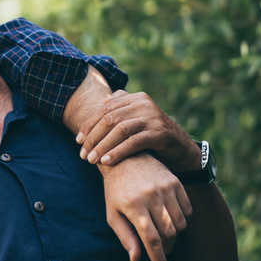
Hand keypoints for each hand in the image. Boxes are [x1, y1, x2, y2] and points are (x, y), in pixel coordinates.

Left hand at [77, 90, 201, 169]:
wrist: (182, 148)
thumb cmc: (153, 135)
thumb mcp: (137, 119)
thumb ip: (122, 109)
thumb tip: (102, 102)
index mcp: (135, 98)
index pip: (105, 110)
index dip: (89, 125)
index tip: (78, 141)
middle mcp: (143, 103)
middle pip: (110, 119)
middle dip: (93, 138)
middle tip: (83, 155)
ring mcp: (152, 117)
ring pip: (119, 130)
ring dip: (102, 146)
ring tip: (92, 160)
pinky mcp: (159, 133)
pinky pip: (133, 142)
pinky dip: (118, 152)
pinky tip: (107, 162)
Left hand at [101, 153, 191, 260]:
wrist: (126, 158)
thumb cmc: (115, 191)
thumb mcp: (113, 214)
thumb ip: (125, 237)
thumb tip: (136, 259)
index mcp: (133, 205)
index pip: (151, 240)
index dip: (158, 260)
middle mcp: (151, 195)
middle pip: (169, 234)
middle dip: (166, 249)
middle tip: (160, 252)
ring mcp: (165, 188)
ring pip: (180, 224)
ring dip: (174, 236)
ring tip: (162, 234)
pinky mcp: (175, 183)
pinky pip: (187, 211)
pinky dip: (182, 220)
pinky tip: (169, 219)